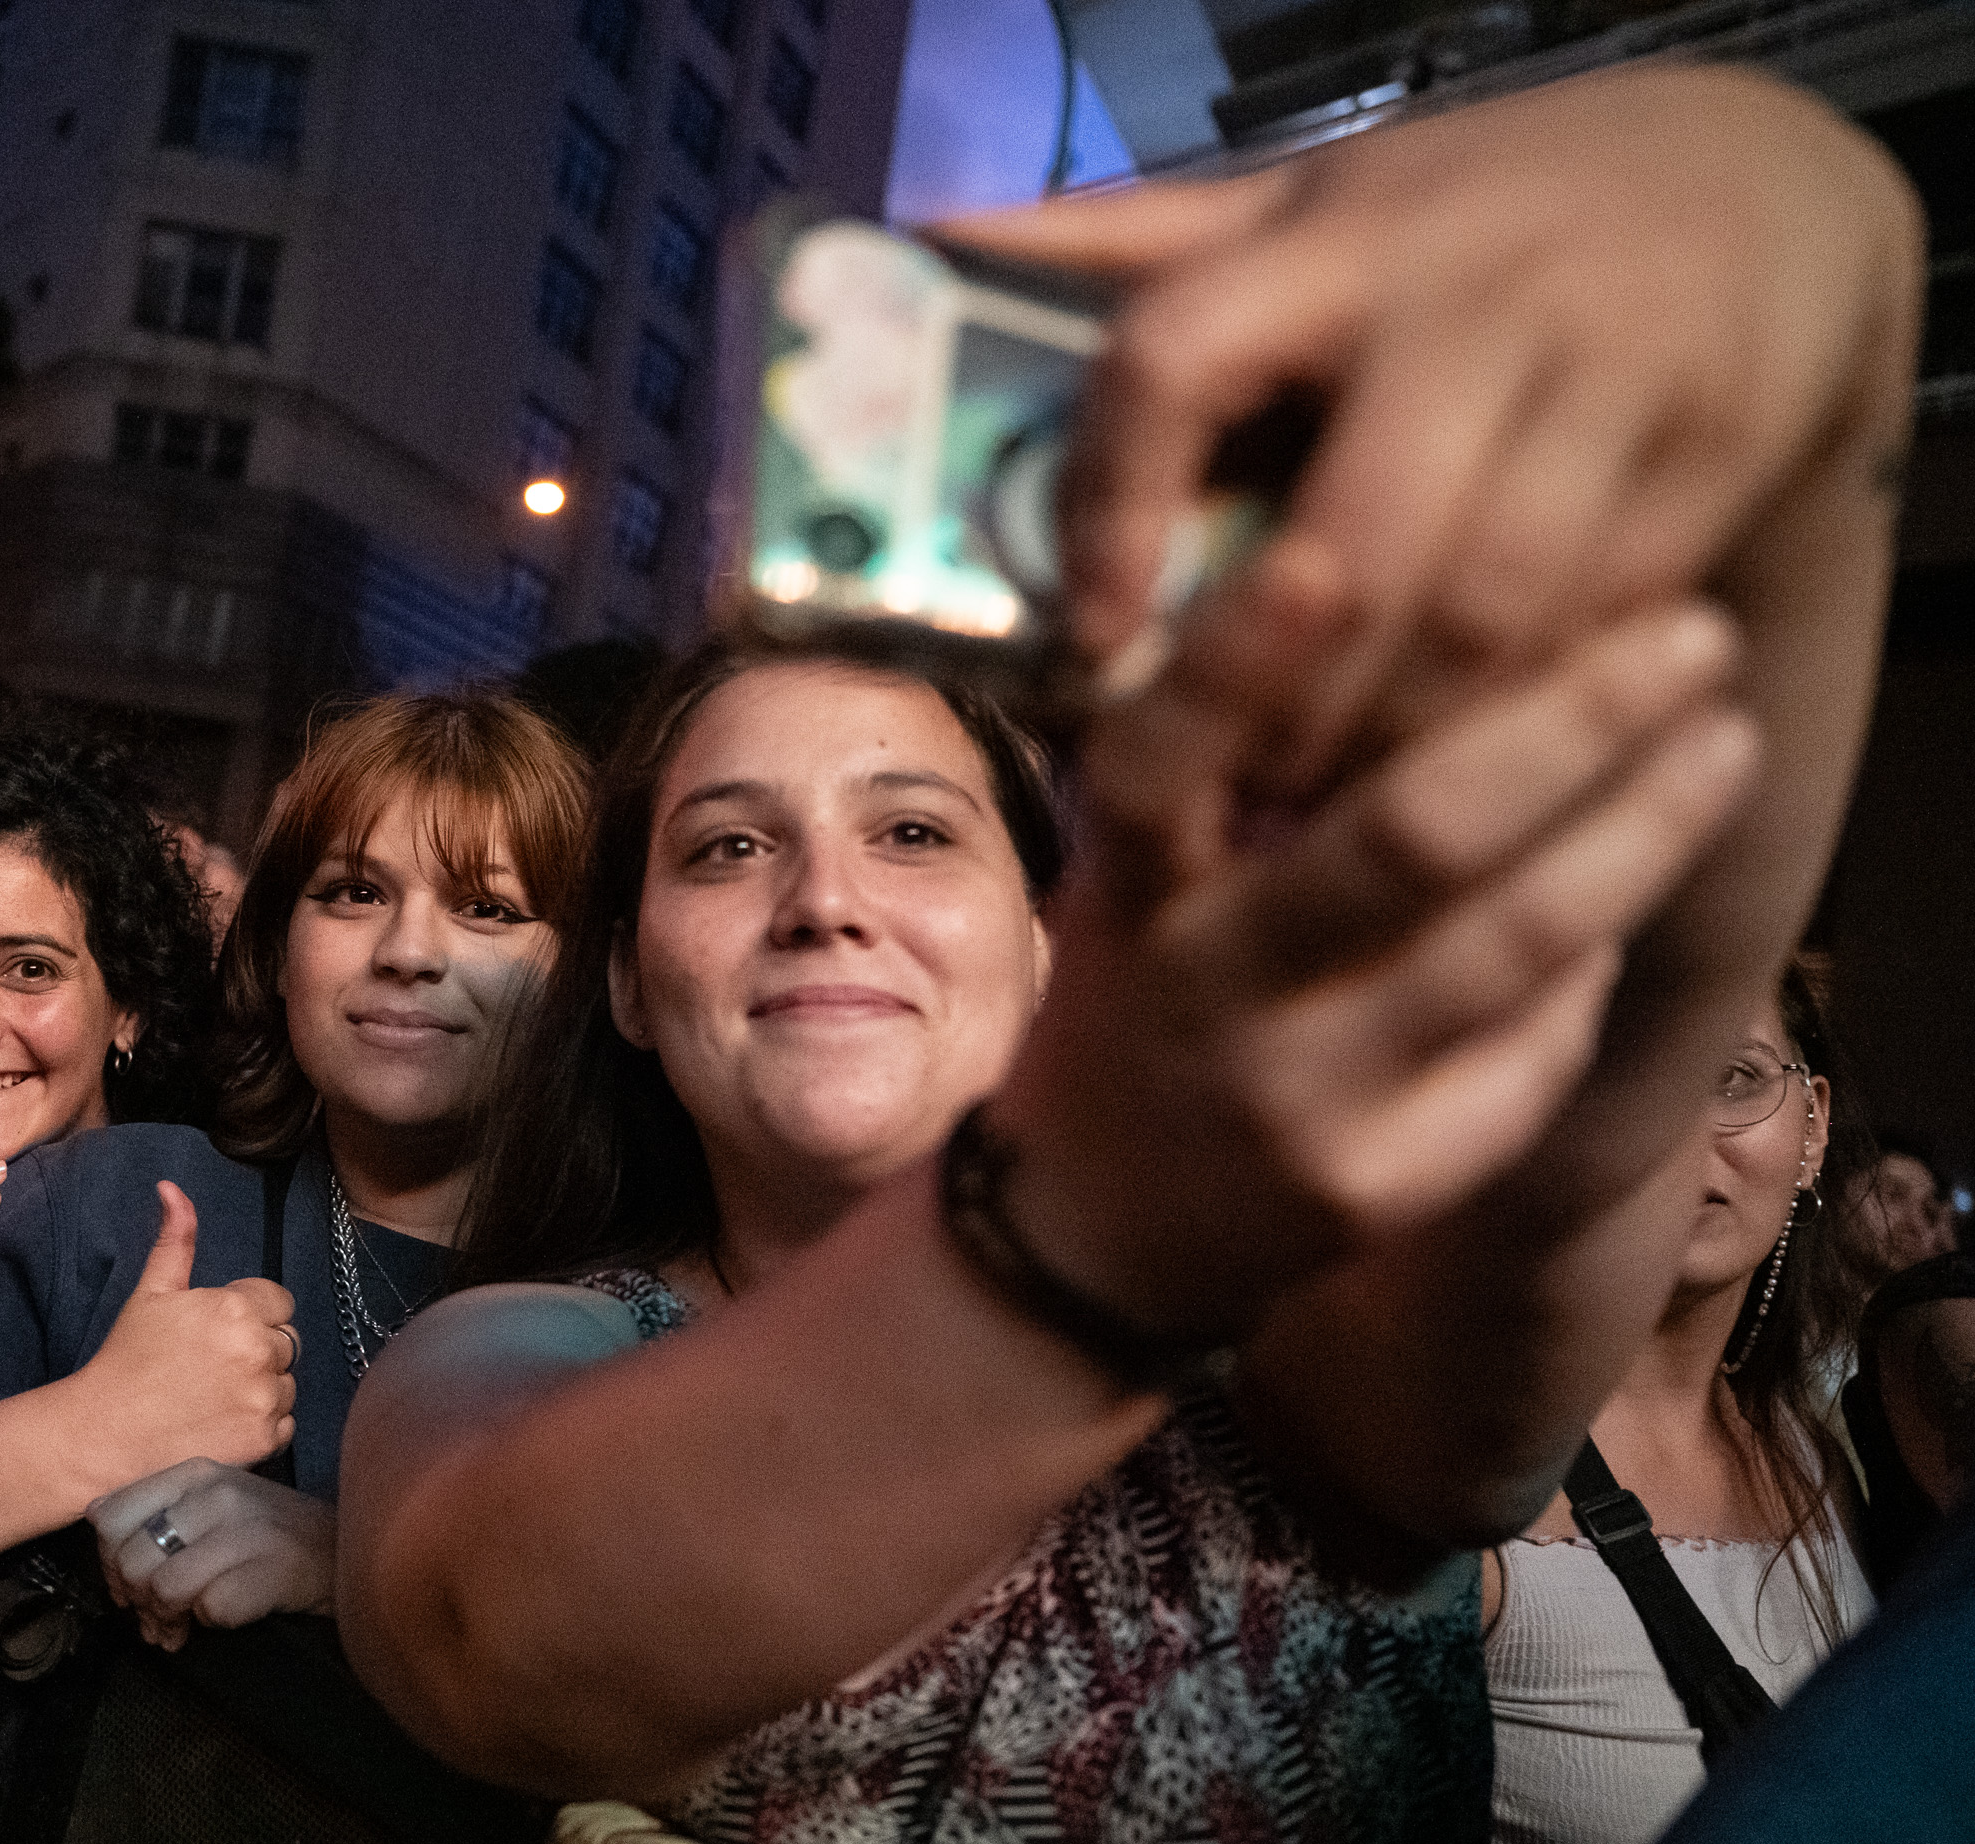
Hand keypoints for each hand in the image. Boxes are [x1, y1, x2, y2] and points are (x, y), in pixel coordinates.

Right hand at [68, 1183, 297, 1483]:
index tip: (219, 1333)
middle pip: (286, 1341)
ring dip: (262, 1387)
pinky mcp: (265, 1438)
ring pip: (287, 1383)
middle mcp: (257, 1350)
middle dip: (258, 1349)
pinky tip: (224, 1422)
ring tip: (215, 1397)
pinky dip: (263, 1424)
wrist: (107, 1434)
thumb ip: (175, 1240)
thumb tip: (172, 1189)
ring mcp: (264, 1397)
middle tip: (212, 1367)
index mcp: (235, 1308)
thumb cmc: (127, 1361)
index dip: (250, 1314)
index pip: (278, 1301)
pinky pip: (285, 1422)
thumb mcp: (151, 1293)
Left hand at [88, 1458, 335, 1648]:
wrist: (341, 1549)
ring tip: (181, 1624)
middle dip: (136, 1599)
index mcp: (193, 1474)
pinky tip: (223, 1615)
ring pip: (164, 1587)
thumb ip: (155, 1506)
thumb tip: (95, 1521)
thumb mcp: (209, 1501)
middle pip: (133, 1559)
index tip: (127, 1582)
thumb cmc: (266, 1532)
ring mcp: (245, 1531)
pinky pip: (210, 1609)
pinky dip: (211, 1622)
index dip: (109, 1561)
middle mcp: (216, 1494)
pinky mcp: (268, 1570)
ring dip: (167, 1617)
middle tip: (154, 1613)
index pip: (110, 1515)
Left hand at [938, 65, 1919, 782]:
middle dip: (1269, 700)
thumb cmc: (1480, 215)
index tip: (1089, 630)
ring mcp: (1605, 378)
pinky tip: (1457, 766)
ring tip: (1320, 804)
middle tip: (1219, 790)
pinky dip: (1515, 713)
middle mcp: (1471, 303)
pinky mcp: (1711, 455)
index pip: (1175, 361)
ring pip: (1477, 615)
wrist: (1757, 190)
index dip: (1110, 506)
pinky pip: (1594, 625)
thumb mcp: (1313, 196)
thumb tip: (935, 243)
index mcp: (1333, 241)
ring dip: (1388, 736)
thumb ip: (1141, 243)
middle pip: (1345, 550)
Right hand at [993, 588, 1757, 1333]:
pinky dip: (1590, 965)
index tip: (1325, 560)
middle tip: (1687, 633)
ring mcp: (1292, 1102)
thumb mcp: (1127, 882)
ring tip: (1723, 743)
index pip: (1156, 765)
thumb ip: (1221, 779)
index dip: (1232, 667)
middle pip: (1404, 842)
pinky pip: (1529, 1052)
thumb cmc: (1139, 997)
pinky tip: (1629, 891)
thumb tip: (1412, 612)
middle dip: (1568, 724)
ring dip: (1640, 832)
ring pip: (1511, 947)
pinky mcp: (1374, 1189)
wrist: (1102, 1233)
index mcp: (1122, 894)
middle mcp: (1198, 994)